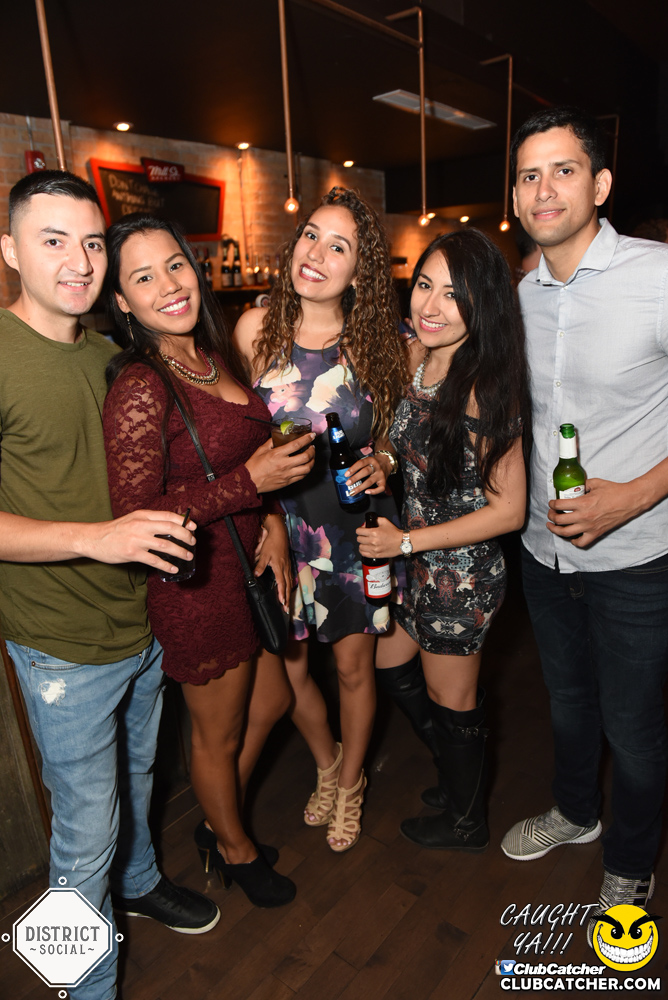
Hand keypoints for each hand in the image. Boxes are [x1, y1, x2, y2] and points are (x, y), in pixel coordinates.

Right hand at [82, 510, 196, 573]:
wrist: (93, 538)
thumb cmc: (115, 530)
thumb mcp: (132, 519)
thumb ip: (149, 522)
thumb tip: (171, 528)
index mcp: (142, 515)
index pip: (168, 516)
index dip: (183, 521)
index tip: (193, 527)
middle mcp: (141, 525)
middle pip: (170, 529)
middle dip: (186, 536)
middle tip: (193, 543)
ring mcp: (137, 539)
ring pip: (165, 545)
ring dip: (180, 552)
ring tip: (188, 556)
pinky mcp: (132, 553)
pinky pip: (154, 560)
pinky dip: (166, 565)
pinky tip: (173, 568)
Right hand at [245, 434, 315, 492]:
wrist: (250, 482)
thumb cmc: (254, 466)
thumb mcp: (261, 450)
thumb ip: (271, 442)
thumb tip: (279, 436)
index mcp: (278, 454)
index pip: (297, 444)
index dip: (307, 439)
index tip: (312, 435)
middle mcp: (284, 464)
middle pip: (306, 457)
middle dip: (312, 450)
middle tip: (312, 447)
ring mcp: (287, 474)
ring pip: (307, 468)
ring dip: (312, 461)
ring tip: (311, 457)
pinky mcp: (288, 482)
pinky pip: (302, 476)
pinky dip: (306, 470)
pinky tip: (306, 466)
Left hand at [254, 514, 290, 608]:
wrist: (280, 533)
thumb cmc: (271, 543)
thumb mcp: (263, 554)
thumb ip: (260, 566)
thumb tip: (255, 575)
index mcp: (279, 567)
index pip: (281, 583)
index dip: (281, 593)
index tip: (282, 602)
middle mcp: (286, 568)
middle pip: (288, 586)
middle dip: (287, 598)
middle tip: (286, 609)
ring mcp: (288, 566)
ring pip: (290, 583)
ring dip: (289, 594)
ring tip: (288, 604)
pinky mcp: (289, 564)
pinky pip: (290, 578)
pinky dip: (290, 586)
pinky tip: (289, 590)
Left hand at [346, 454, 387, 495]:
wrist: (387, 461)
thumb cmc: (374, 463)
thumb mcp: (368, 460)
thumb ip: (360, 466)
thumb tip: (348, 474)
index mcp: (371, 460)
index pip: (361, 463)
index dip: (353, 468)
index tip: (346, 474)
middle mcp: (376, 467)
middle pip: (365, 472)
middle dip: (355, 478)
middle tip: (348, 483)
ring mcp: (380, 474)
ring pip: (370, 481)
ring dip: (360, 487)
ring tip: (353, 491)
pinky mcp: (384, 481)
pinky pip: (380, 488)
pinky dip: (373, 491)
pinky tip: (366, 492)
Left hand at [356, 516, 402, 557]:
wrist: (402, 542)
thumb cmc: (394, 532)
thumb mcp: (385, 521)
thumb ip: (375, 520)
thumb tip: (366, 523)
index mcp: (374, 532)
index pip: (358, 531)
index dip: (360, 529)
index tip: (362, 530)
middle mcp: (373, 541)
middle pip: (359, 539)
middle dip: (361, 536)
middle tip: (365, 536)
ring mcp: (374, 549)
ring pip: (360, 547)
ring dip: (362, 544)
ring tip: (366, 543)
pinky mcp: (376, 555)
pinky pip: (364, 554)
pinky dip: (363, 551)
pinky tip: (366, 548)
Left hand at [547, 478, 642, 546]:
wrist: (630, 501)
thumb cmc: (614, 490)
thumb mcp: (595, 483)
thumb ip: (583, 485)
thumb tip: (575, 486)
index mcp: (583, 503)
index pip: (559, 505)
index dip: (552, 504)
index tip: (551, 503)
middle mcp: (584, 517)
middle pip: (559, 520)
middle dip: (551, 516)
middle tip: (550, 513)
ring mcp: (590, 527)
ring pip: (566, 533)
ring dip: (555, 530)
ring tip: (552, 526)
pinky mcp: (596, 534)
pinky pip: (581, 543)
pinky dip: (573, 541)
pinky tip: (570, 536)